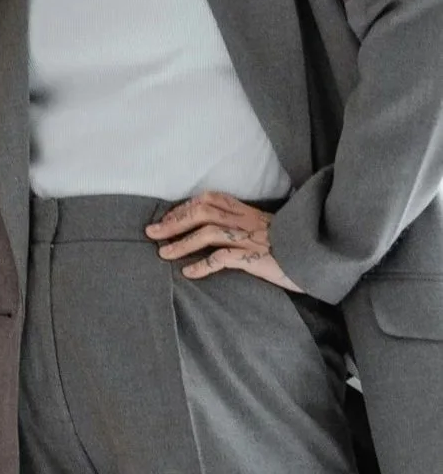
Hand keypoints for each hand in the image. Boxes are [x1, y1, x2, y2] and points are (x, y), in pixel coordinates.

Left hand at [146, 192, 302, 290]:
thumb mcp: (265, 230)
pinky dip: (203, 265)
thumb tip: (212, 231)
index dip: (185, 207)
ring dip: (182, 243)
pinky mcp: (257, 258)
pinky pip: (224, 258)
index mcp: (248, 213)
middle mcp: (247, 222)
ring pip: (209, 233)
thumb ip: (242, 225)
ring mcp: (252, 239)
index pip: (211, 200)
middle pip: (204, 212)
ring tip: (163, 254)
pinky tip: (189, 273)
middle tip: (152, 233)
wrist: (321, 257)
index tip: (167, 218)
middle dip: (174, 221)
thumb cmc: (291, 247)